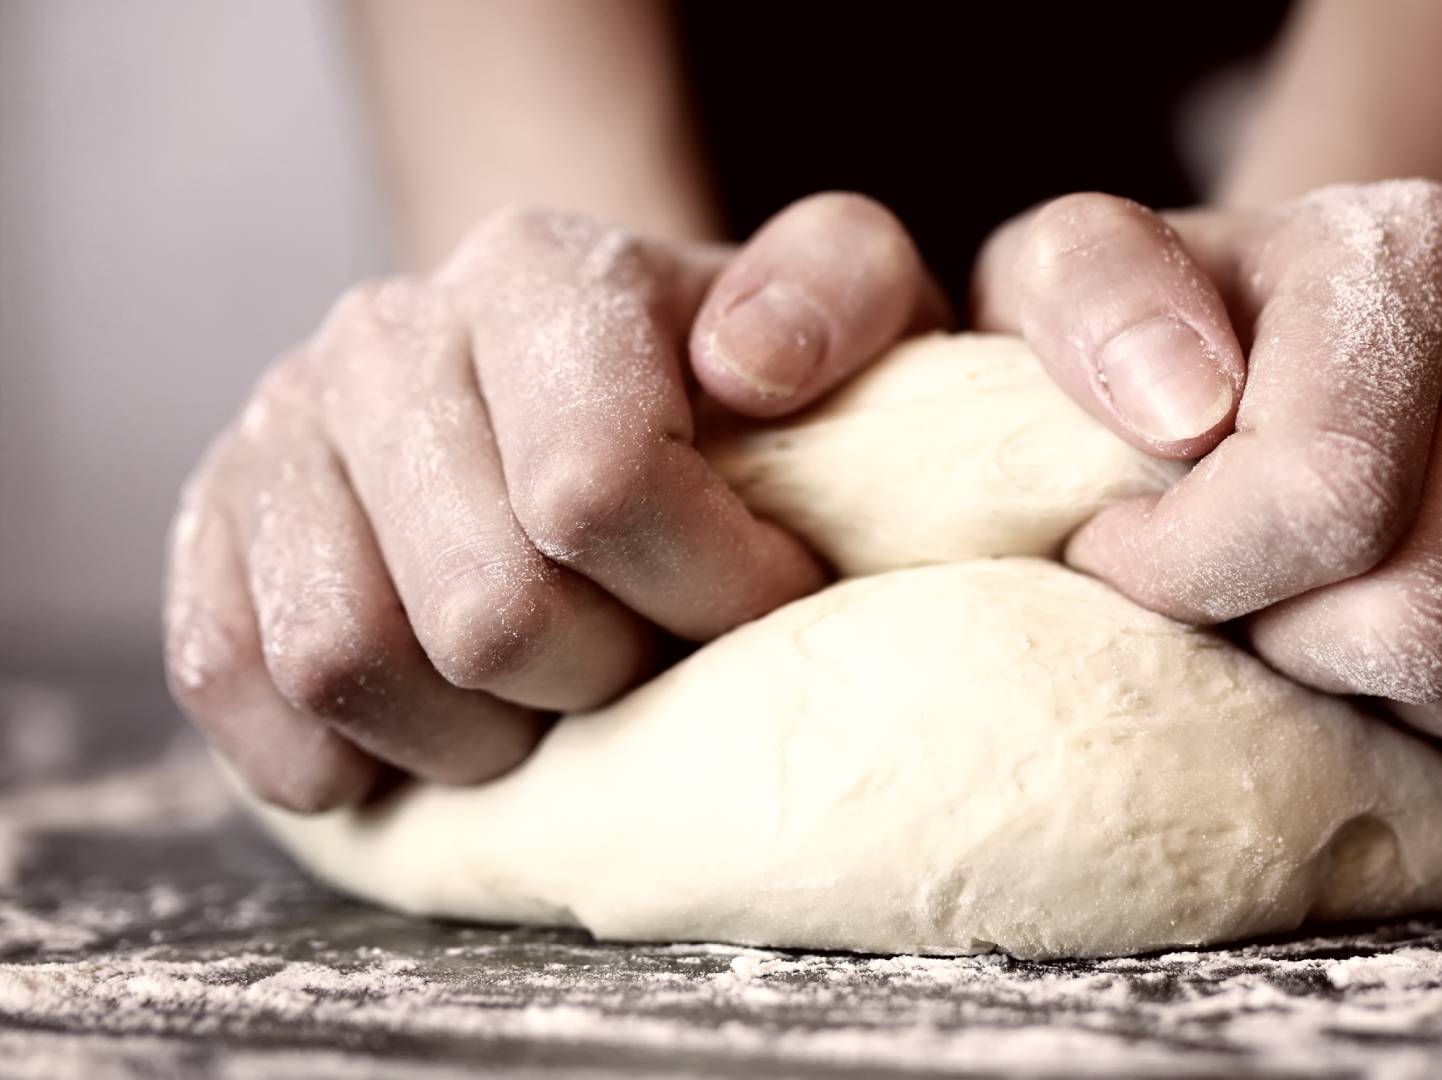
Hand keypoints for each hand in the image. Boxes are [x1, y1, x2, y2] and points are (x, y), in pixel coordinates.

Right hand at [168, 195, 942, 810]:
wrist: (586, 381)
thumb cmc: (739, 380)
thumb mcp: (843, 307)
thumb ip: (841, 291)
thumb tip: (749, 364)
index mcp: (540, 272)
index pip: (600, 487)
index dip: (710, 590)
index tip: (772, 602)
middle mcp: (388, 333)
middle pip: (486, 608)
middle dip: (602, 679)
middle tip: (654, 659)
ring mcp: (283, 426)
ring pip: (345, 661)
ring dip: (473, 736)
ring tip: (549, 706)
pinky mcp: (214, 520)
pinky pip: (231, 677)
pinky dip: (330, 754)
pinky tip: (427, 738)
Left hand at [973, 180, 1441, 807]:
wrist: (1324, 330)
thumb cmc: (1178, 338)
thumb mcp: (1074, 281)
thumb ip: (1088, 297)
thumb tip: (1184, 406)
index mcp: (1403, 252)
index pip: (1322, 498)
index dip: (1193, 580)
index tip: (1125, 559)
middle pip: (1426, 618)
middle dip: (1296, 653)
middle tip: (1249, 602)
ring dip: (1406, 707)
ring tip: (1336, 636)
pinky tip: (1432, 691)